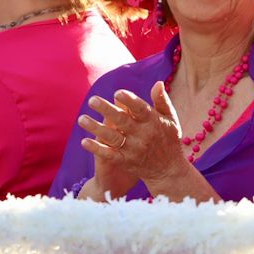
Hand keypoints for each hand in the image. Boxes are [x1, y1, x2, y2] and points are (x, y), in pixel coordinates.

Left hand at [78, 83, 189, 197]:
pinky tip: (84, 141)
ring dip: (96, 128)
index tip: (117, 93)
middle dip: (107, 110)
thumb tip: (157, 83)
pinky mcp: (126, 161)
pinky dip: (97, 149)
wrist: (168, 171)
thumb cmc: (169, 140)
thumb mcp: (170, 119)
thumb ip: (162, 101)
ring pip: (112, 137)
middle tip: (92, 100)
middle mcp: (143, 136)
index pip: (140, 109)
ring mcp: (133, 149)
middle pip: (122, 121)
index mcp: (153, 122)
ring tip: (82, 119)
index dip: (129, 101)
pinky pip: (109, 155)